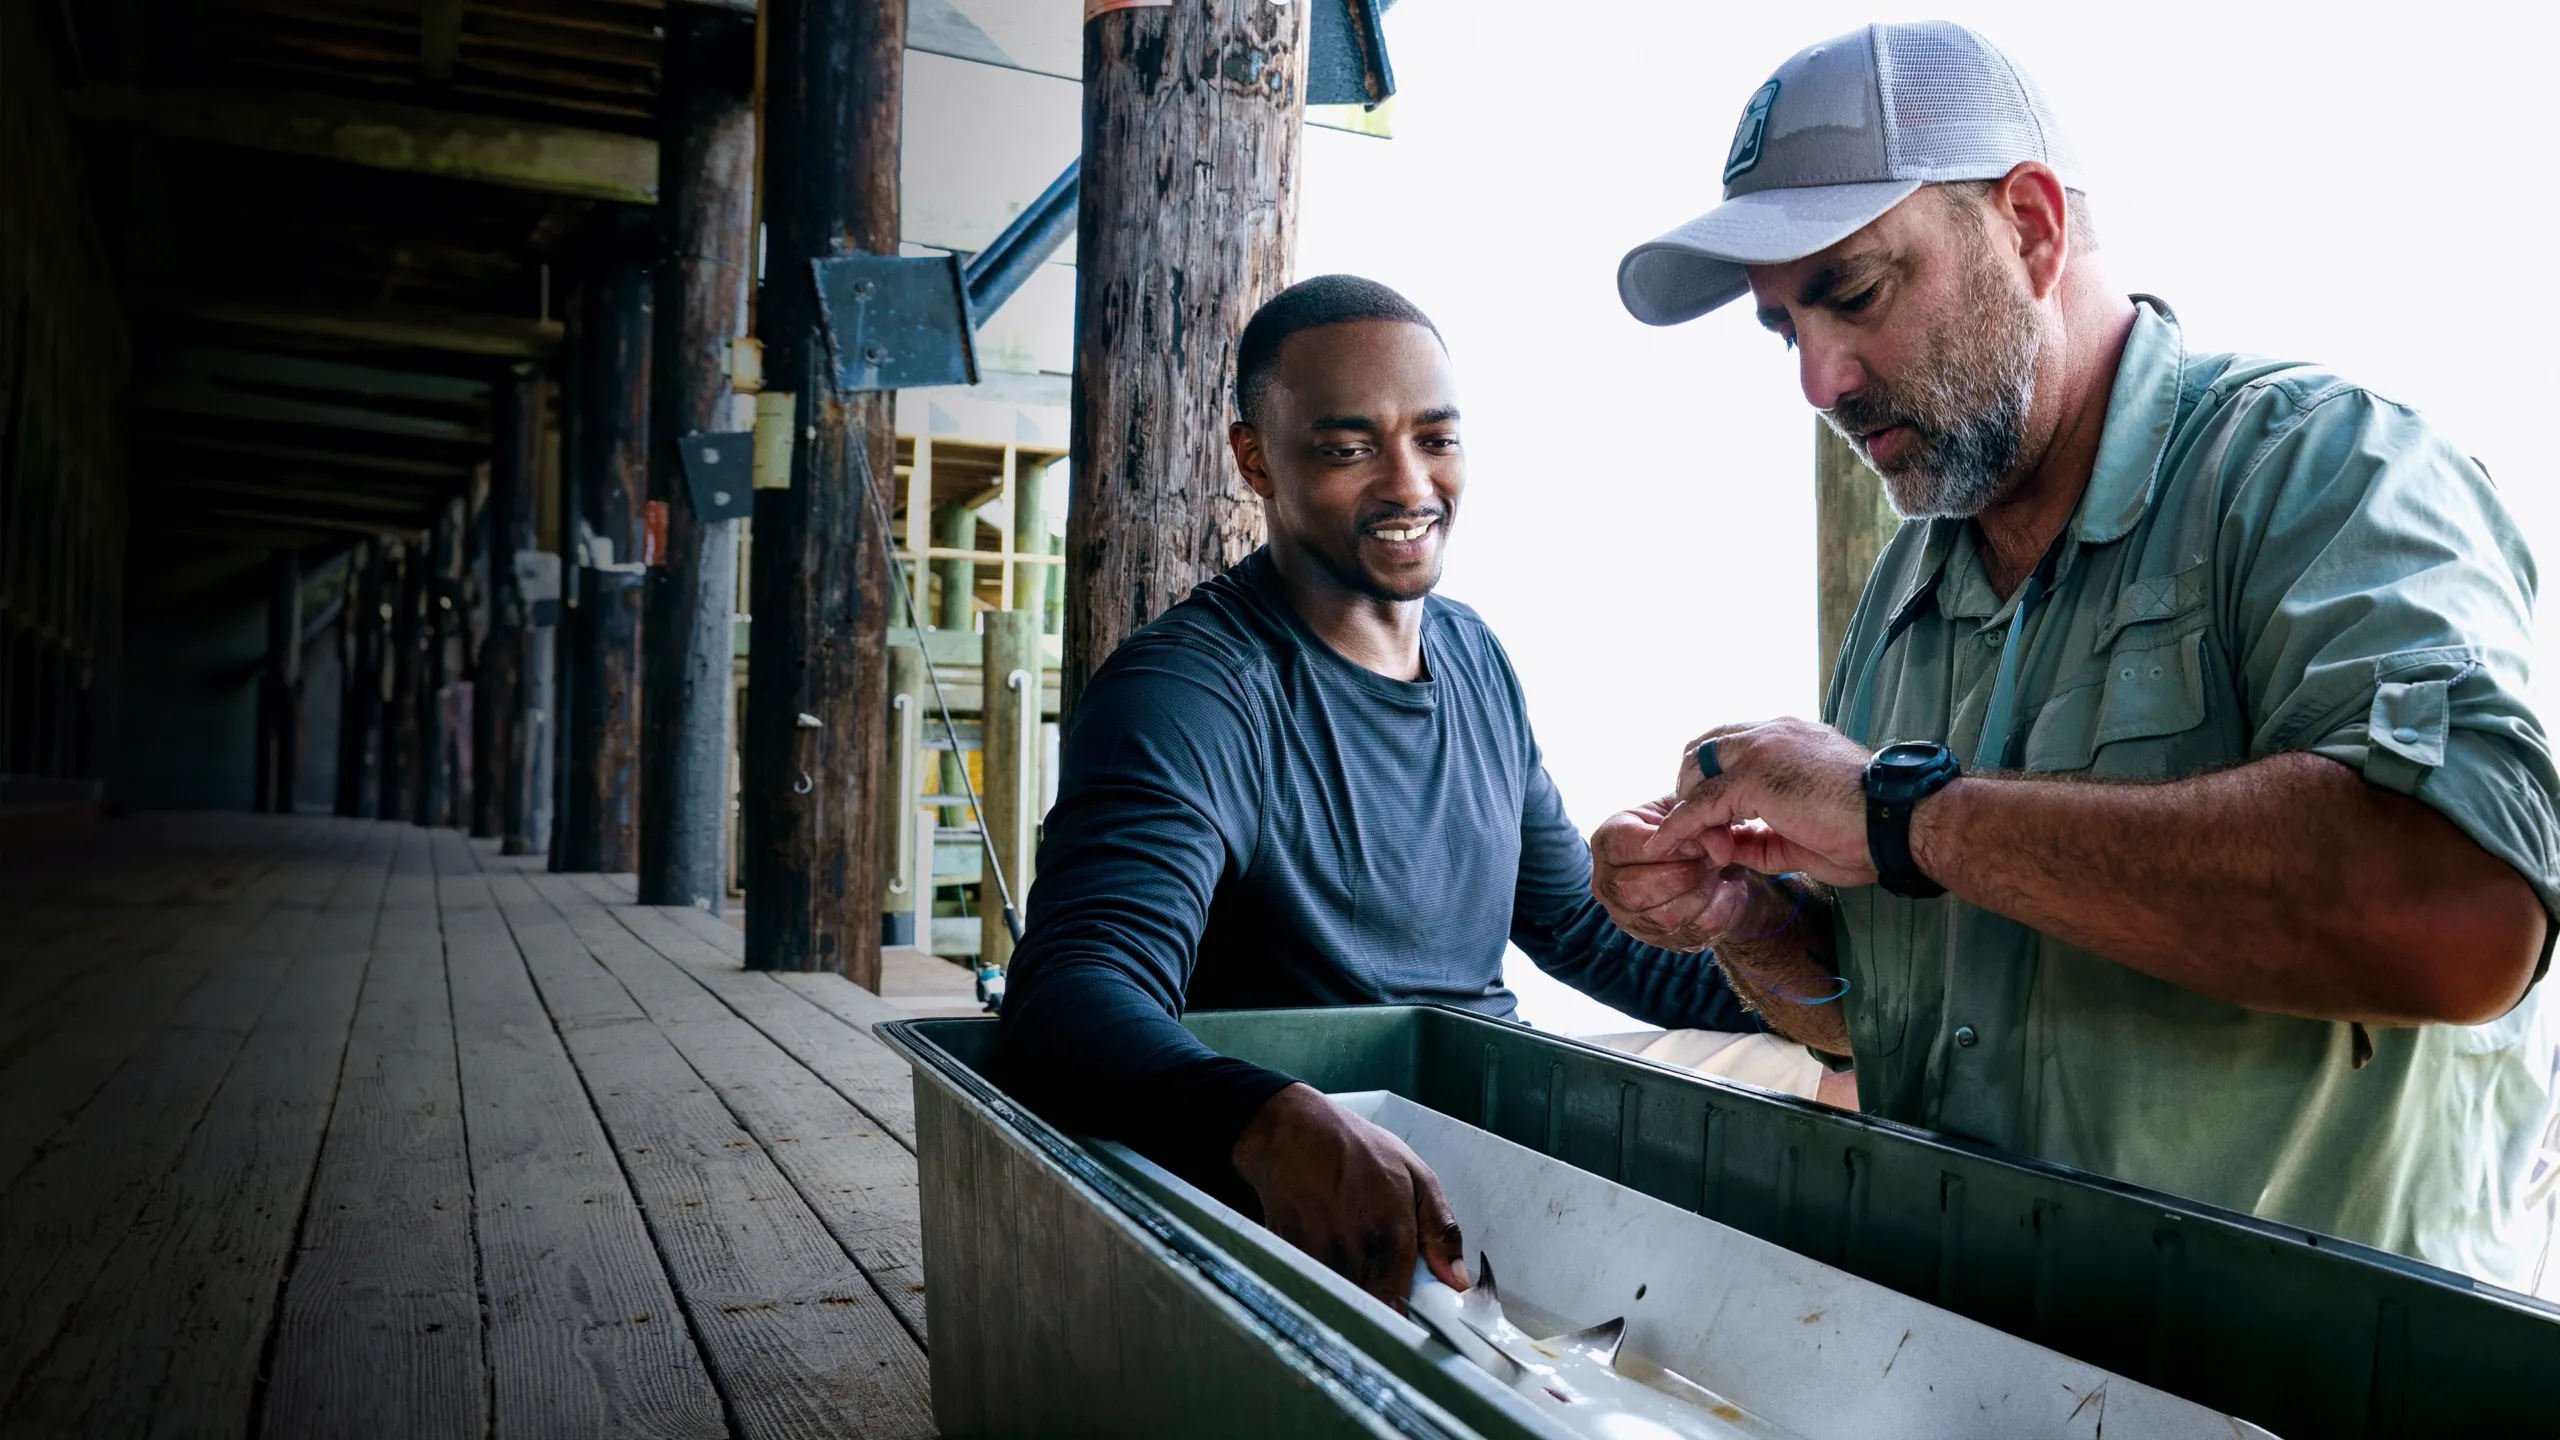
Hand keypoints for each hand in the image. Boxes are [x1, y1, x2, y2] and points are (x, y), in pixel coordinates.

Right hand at [1230, 1084, 1465, 1309]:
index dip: (1409, 1319)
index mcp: (1391, 1237)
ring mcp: (1316, 1261)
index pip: (1402, 1309)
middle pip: (1370, 1312)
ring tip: (1356, 1257)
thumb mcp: (1416, 1175)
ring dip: (1354, 1292)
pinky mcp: (1290, 1260)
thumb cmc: (1356, 1148)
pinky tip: (1330, 1247)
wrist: (1291, 1130)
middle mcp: (1352, 1256)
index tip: (1416, 1314)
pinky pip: (1315, 1287)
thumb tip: (1457, 1281)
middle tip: (1388, 1281)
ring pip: (1341, 1304)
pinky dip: (1327, 1279)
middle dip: (1383, 1306)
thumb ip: (1441, 1230)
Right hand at [1590, 799, 1790, 950]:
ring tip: (1719, 872)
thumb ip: (1700, 815)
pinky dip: (1720, 910)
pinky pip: (1692, 933)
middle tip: (1714, 860)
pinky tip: (1727, 890)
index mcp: (1607, 842)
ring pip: (1664, 917)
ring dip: (1703, 893)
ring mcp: (1630, 917)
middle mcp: (1608, 884)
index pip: (1623, 847)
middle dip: (1684, 875)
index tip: (1701, 843)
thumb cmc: (1689, 830)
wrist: (1711, 862)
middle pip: (1634, 891)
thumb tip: (1717, 845)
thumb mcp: (1692, 810)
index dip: (1668, 846)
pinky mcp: (1658, 939)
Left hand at [1647, 719, 1877, 887]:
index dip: (1713, 782)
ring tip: (1683, 844)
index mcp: (1789, 738)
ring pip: (1697, 771)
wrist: (1900, 821)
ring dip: (1685, 808)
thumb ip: (1759, 838)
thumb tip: (1723, 848)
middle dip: (1691, 788)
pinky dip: (1680, 827)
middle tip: (1696, 830)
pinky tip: (1668, 846)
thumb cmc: (1866, 831)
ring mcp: (1761, 750)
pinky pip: (1701, 804)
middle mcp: (1772, 733)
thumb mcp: (1801, 835)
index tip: (1712, 821)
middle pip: (1704, 749)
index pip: (1732, 746)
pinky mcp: (1753, 777)